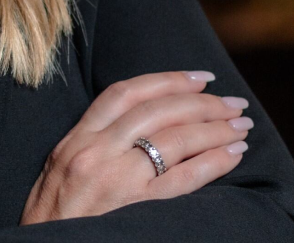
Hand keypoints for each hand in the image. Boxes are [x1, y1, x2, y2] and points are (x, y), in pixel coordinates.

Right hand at [20, 70, 252, 224]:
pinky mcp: (138, 209)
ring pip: (174, 139)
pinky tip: (233, 155)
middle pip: (157, 112)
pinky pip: (183, 180)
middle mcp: (98, 150)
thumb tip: (136, 124)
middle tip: (232, 101)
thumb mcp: (60, 166)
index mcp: (78, 138)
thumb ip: (92, 142)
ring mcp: (118, 179)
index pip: (125, 94)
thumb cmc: (53, 216)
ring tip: (240, 125)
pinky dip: (213, 163)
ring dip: (213, 128)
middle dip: (200, 102)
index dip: (165, 80)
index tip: (198, 78)